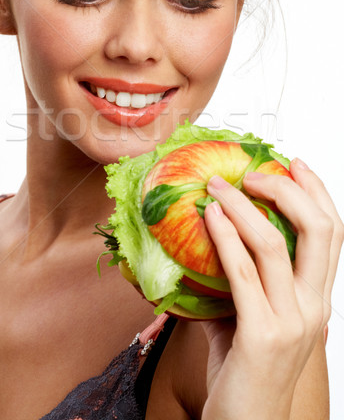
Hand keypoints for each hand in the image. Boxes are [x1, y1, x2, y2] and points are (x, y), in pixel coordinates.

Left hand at [200, 158, 343, 419]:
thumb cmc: (246, 373)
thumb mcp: (250, 319)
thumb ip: (236, 284)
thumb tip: (205, 245)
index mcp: (317, 299)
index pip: (332, 234)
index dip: (319, 192)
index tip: (295, 162)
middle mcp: (314, 307)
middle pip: (320, 230)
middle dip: (289, 189)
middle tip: (256, 170)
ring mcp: (292, 322)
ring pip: (276, 245)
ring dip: (244, 206)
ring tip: (218, 187)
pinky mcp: (262, 335)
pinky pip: (242, 273)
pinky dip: (225, 237)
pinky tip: (209, 217)